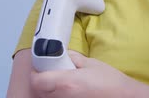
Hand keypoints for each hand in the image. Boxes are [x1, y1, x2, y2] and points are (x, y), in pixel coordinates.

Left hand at [30, 51, 148, 97]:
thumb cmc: (111, 83)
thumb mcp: (91, 64)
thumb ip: (72, 58)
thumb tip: (59, 55)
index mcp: (66, 83)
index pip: (37, 80)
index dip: (38, 71)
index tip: (43, 66)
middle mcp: (62, 97)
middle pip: (39, 89)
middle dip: (43, 79)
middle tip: (55, 72)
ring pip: (47, 96)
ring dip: (50, 88)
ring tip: (66, 83)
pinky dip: (59, 95)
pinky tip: (71, 91)